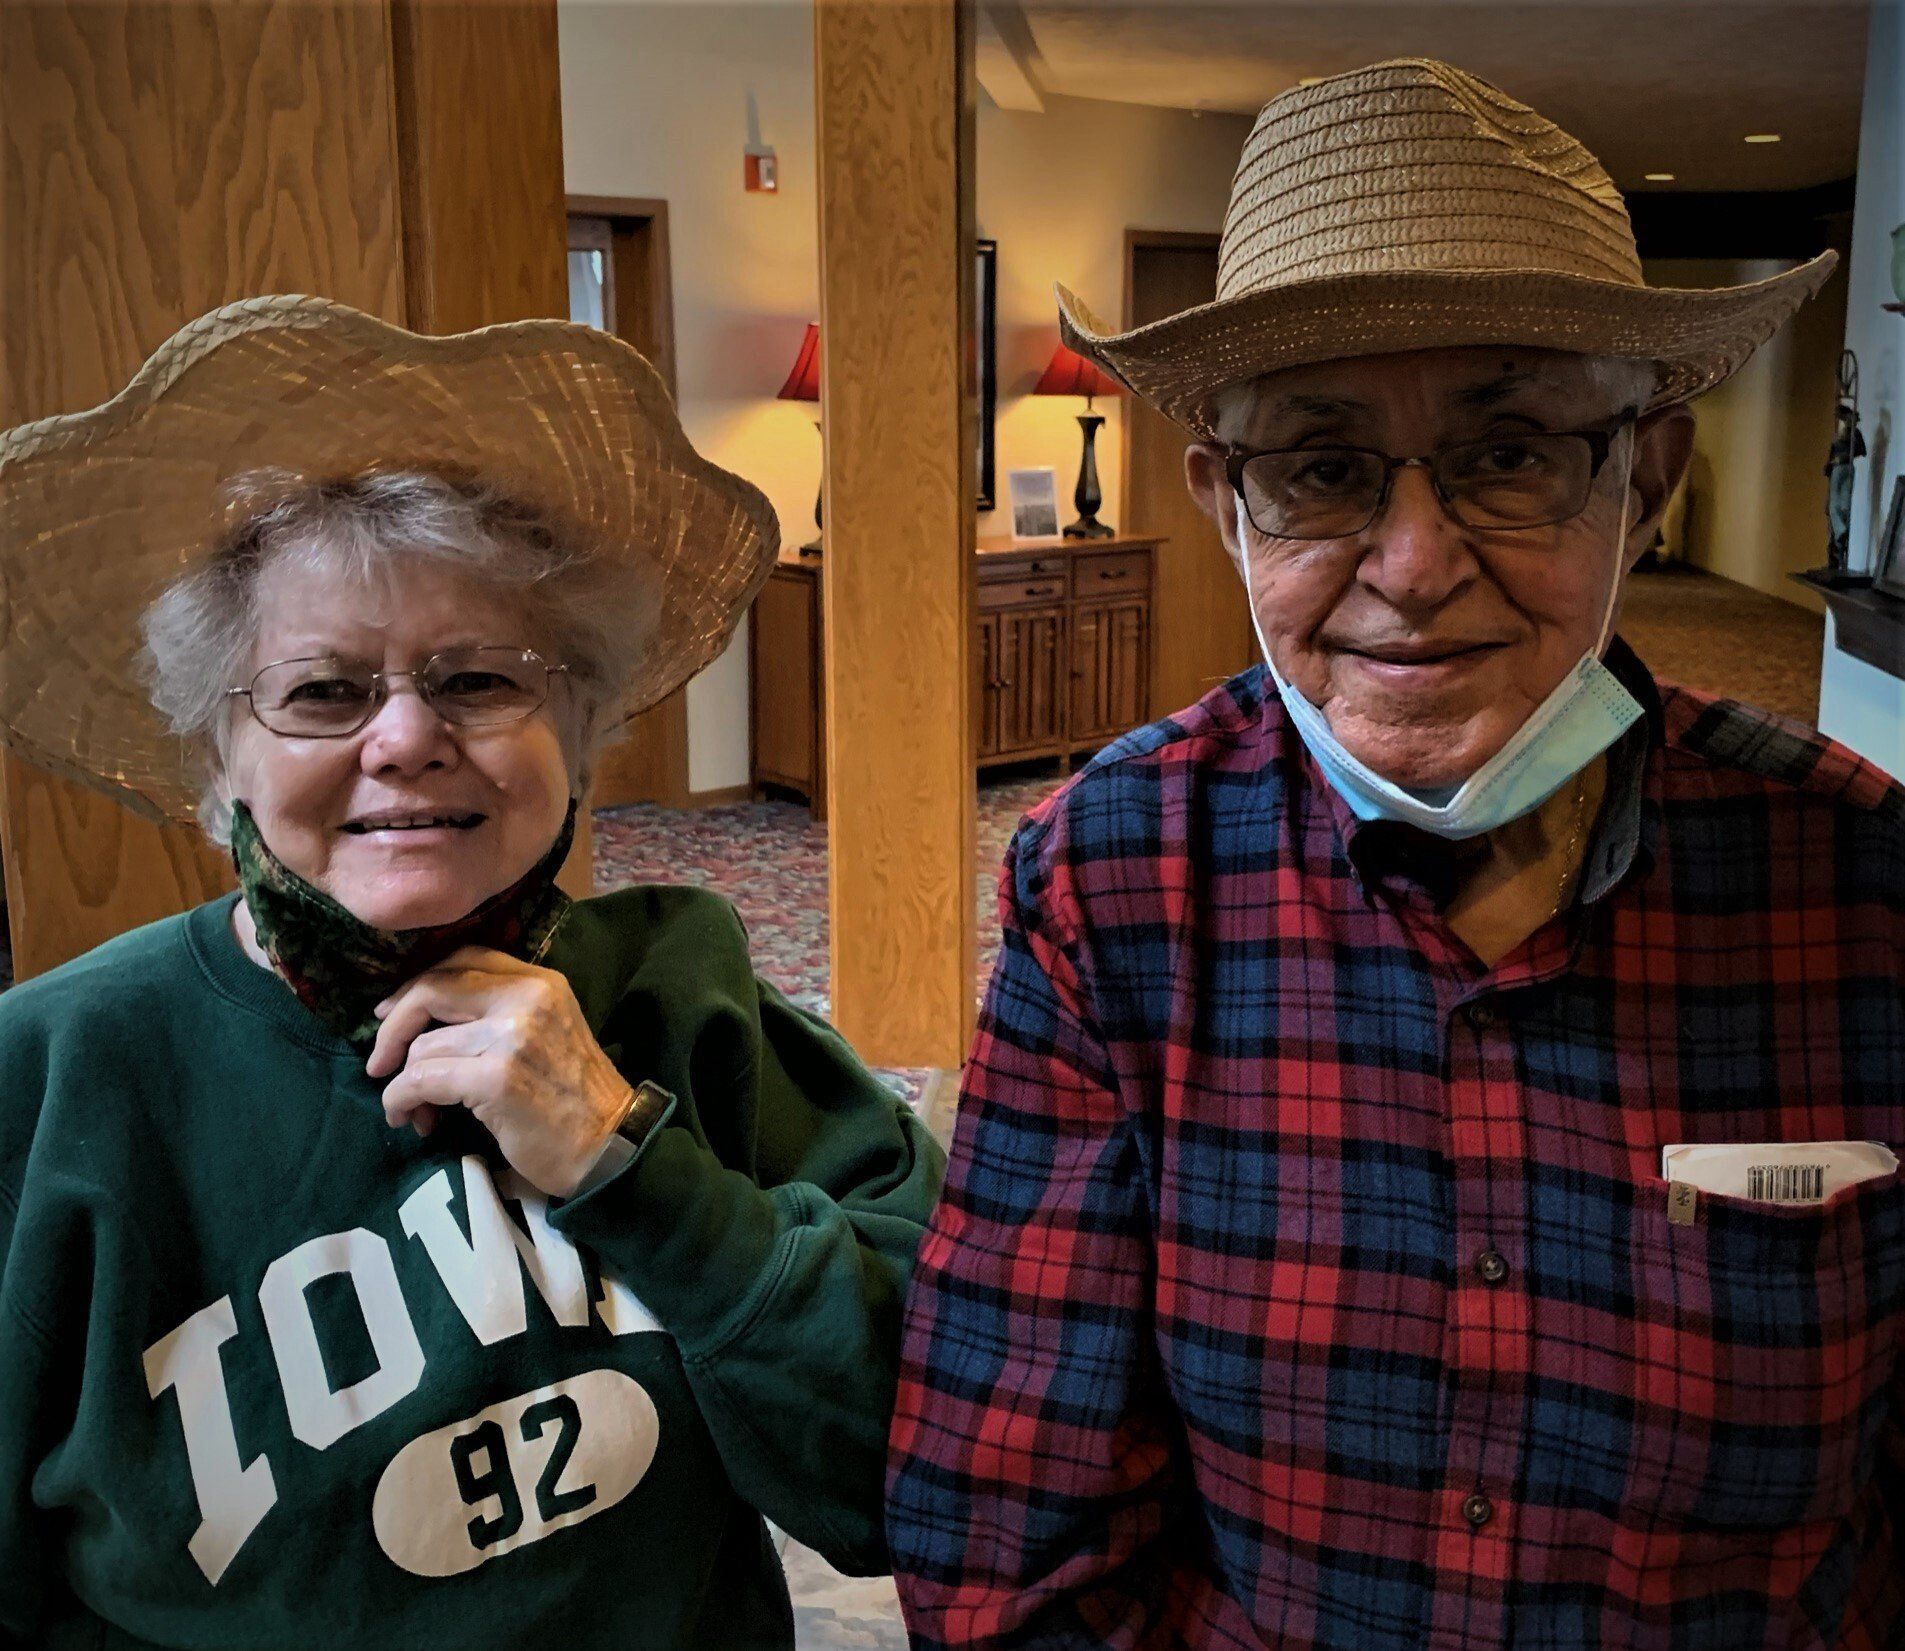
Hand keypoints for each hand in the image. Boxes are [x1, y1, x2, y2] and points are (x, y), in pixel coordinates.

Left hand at [364, 945, 634, 1196]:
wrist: (609, 1146)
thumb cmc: (573, 1096)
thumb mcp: (547, 1031)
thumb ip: (501, 1011)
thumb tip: (424, 1016)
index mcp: (540, 982)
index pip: (463, 958)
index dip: (417, 983)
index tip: (392, 1012)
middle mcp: (526, 998)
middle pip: (431, 989)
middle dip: (393, 1028)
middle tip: (380, 1062)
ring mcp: (512, 1036)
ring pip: (423, 1046)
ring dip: (403, 1082)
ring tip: (414, 1110)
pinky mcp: (496, 1078)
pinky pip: (422, 1080)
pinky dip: (402, 1100)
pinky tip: (410, 1117)